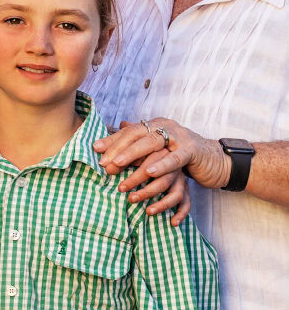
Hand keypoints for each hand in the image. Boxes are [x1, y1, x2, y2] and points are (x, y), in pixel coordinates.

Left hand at [93, 117, 230, 224]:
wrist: (213, 156)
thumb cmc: (178, 151)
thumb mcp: (154, 145)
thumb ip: (132, 142)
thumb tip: (104, 141)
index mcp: (156, 124)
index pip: (130, 131)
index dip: (113, 141)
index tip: (96, 151)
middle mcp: (168, 128)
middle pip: (142, 139)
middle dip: (123, 153)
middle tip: (108, 166)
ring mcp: (182, 140)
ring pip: (157, 154)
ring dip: (141, 172)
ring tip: (127, 184)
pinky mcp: (194, 153)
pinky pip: (177, 162)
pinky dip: (164, 169)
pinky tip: (153, 180)